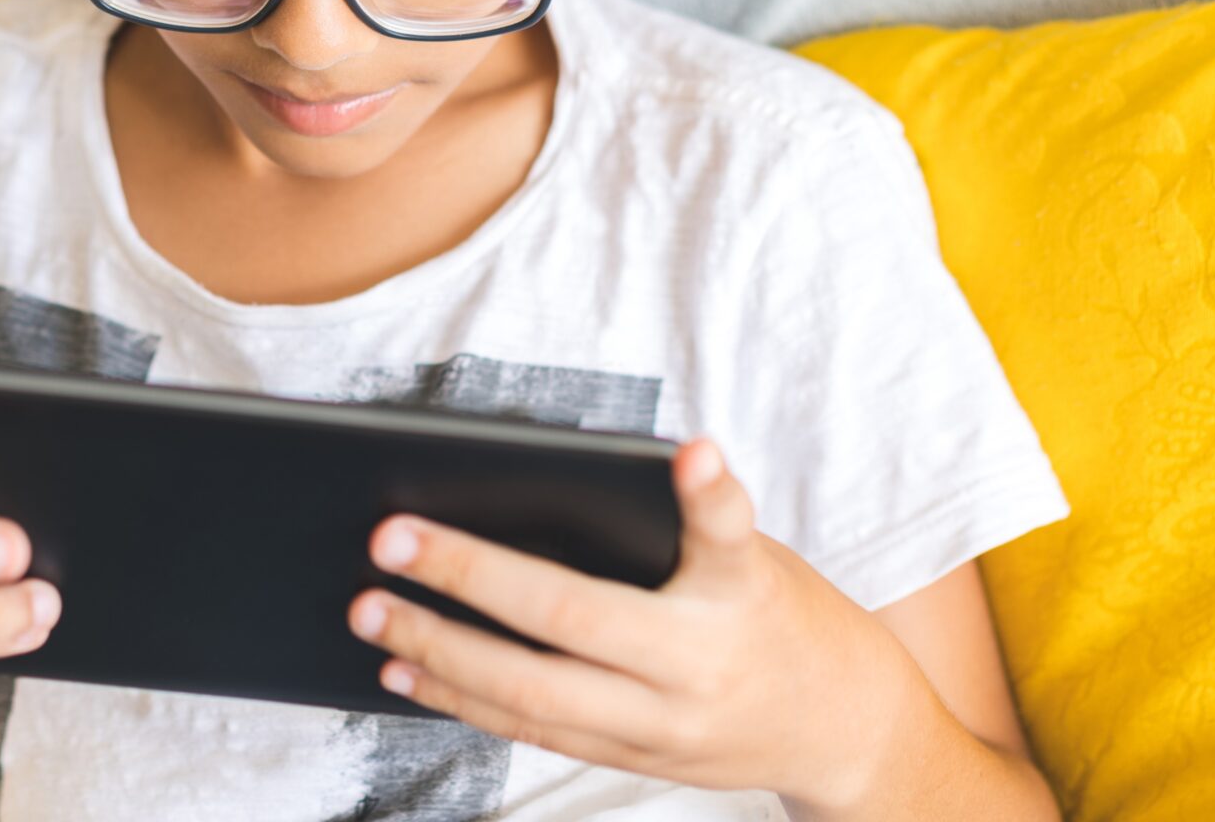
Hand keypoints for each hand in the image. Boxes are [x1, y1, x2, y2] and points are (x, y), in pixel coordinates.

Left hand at [347, 438, 917, 804]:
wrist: (840, 729)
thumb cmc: (782, 616)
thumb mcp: (755, 556)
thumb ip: (690, 524)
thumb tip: (619, 469)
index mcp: (739, 599)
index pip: (719, 535)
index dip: (708, 491)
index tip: (693, 453)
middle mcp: (697, 671)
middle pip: (571, 632)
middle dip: (469, 589)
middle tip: (388, 541)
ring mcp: (660, 730)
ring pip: (535, 701)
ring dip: (442, 657)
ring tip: (373, 614)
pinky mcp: (633, 761)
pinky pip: (536, 734)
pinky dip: (466, 702)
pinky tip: (411, 670)